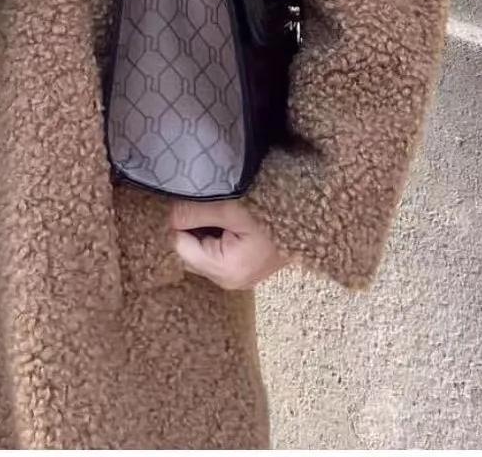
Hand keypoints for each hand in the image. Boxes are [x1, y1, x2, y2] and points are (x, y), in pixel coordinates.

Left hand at [168, 198, 292, 288]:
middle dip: (189, 227)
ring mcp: (239, 275)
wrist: (314, 213)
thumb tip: (167, 216)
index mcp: (225, 271)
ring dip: (202, 228)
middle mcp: (229, 281)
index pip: (180, 247)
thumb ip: (194, 212)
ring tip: (214, 206)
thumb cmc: (274, 211)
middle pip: (189, 251)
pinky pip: (216, 249)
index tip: (182, 200)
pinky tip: (224, 215)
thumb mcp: (230, 206)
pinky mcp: (245, 265)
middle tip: (197, 201)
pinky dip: (215, 233)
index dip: (178, 222)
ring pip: (202, 250)